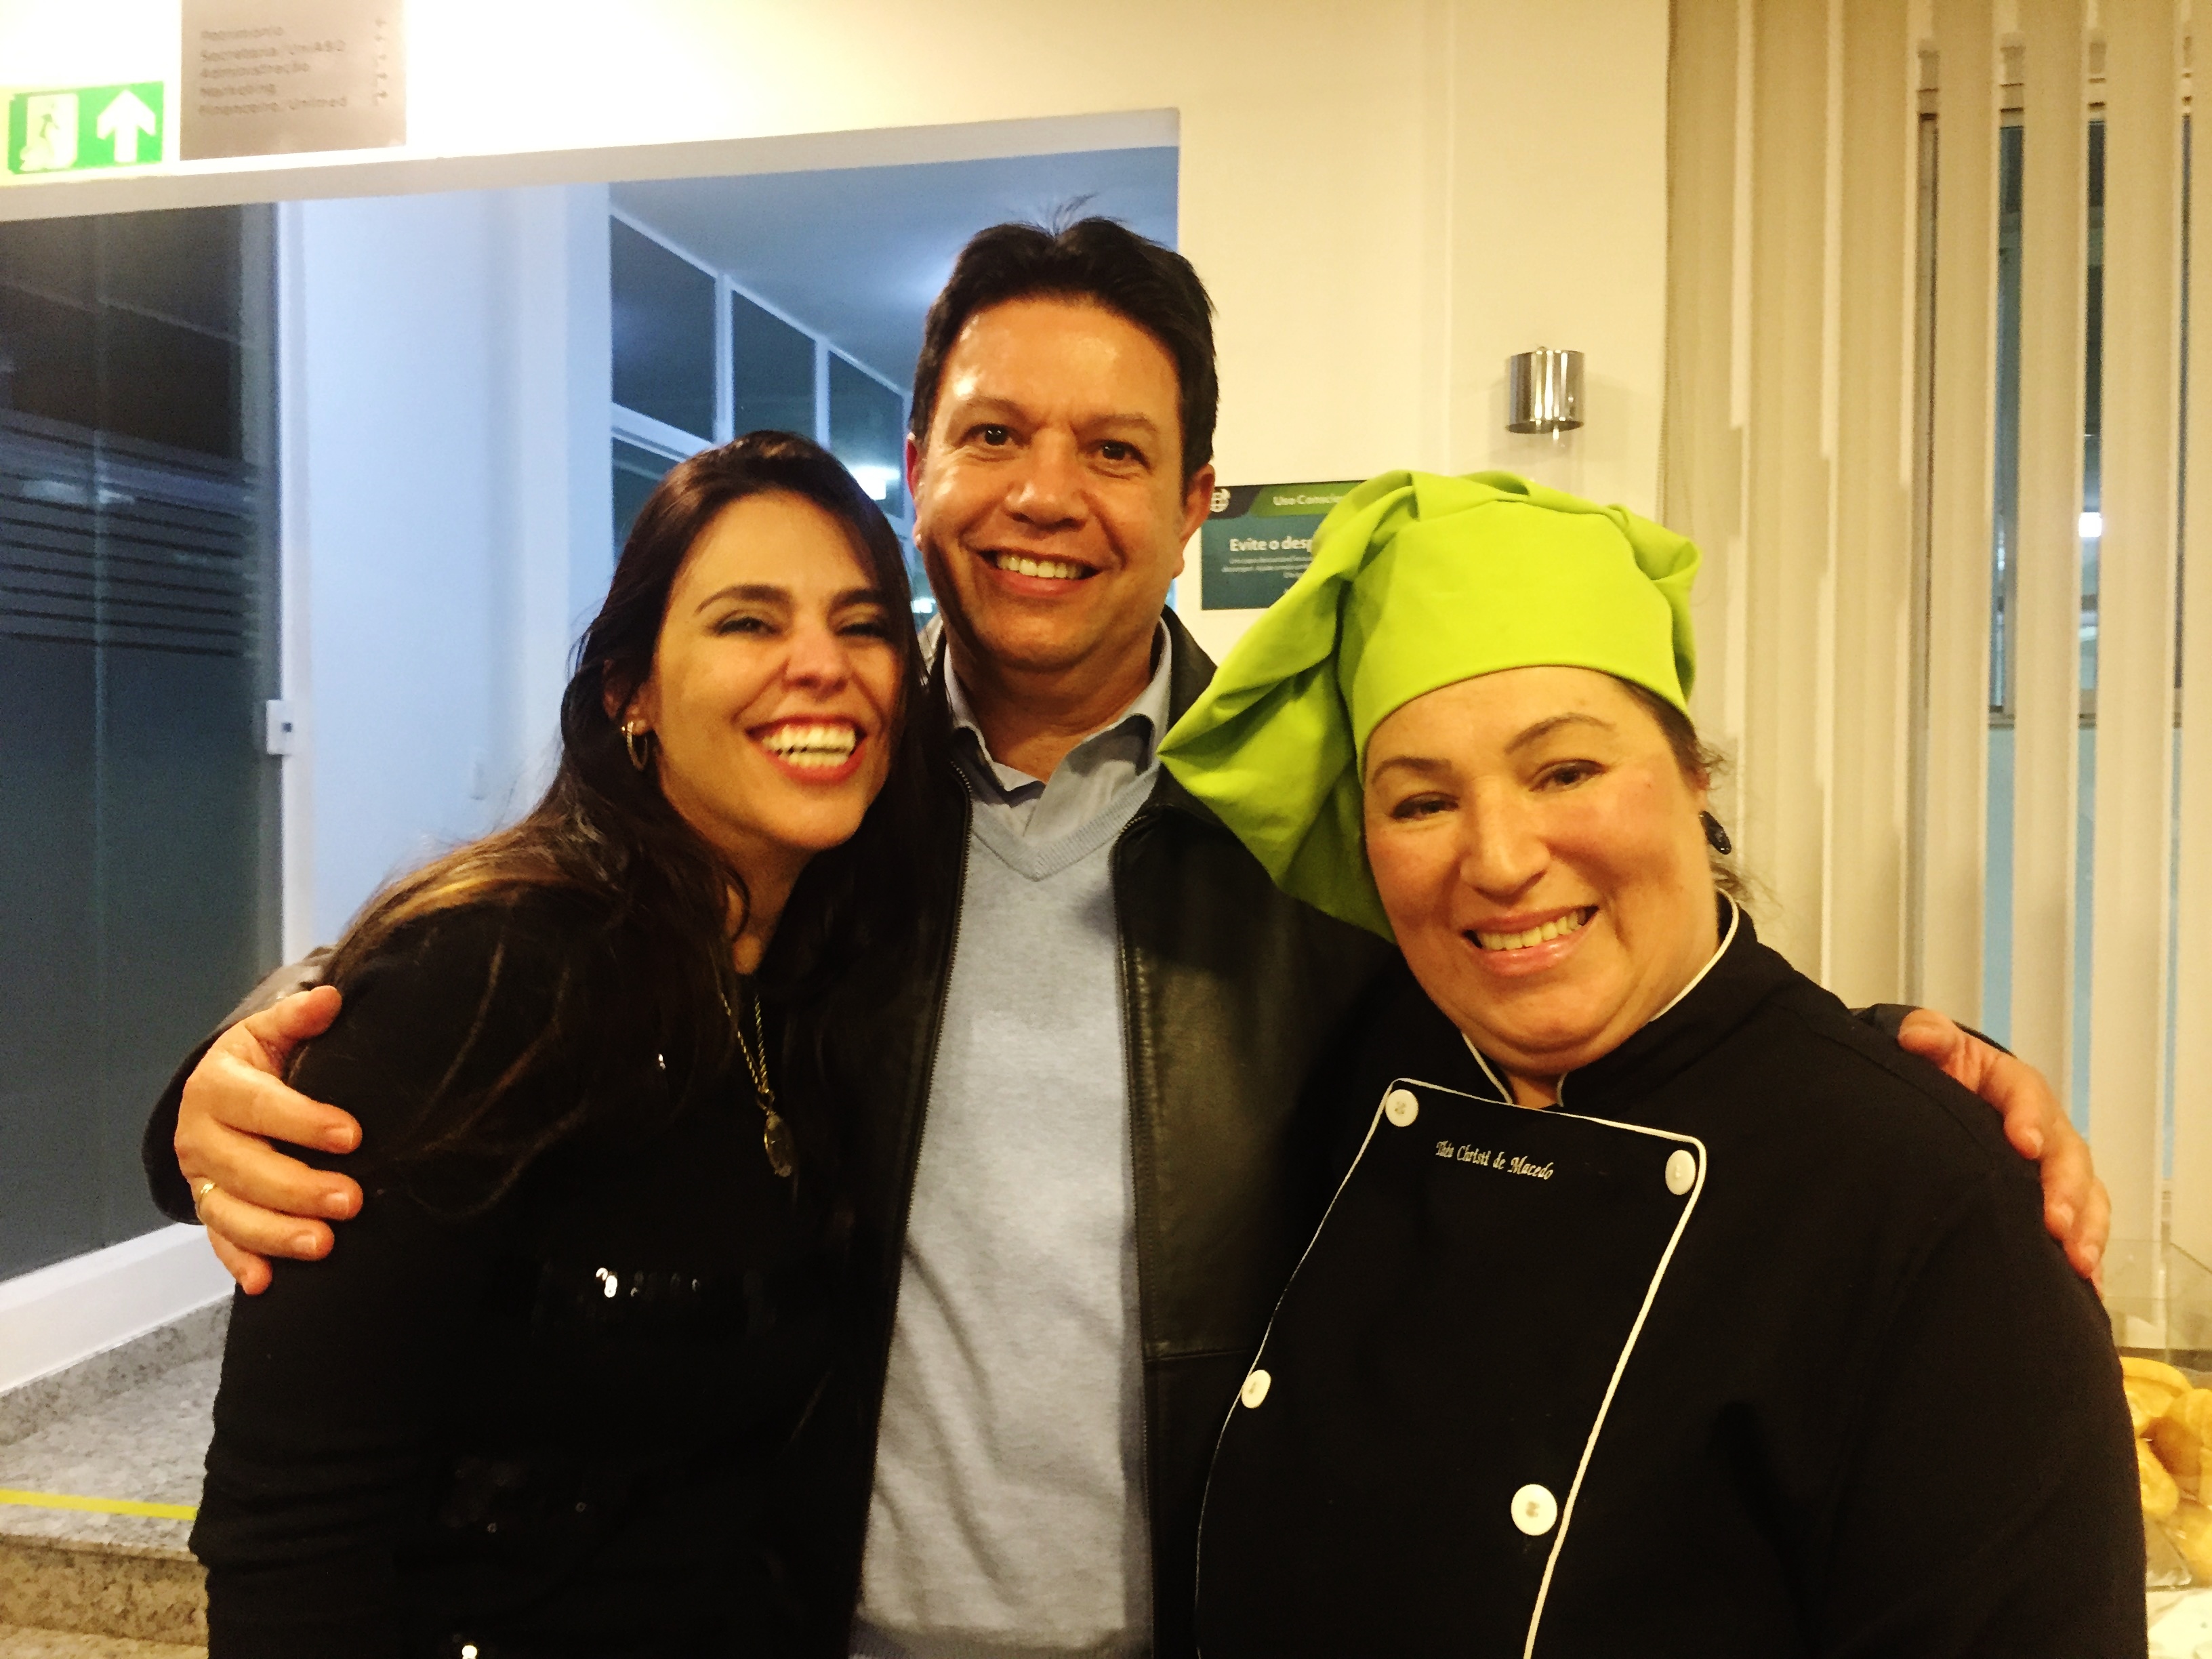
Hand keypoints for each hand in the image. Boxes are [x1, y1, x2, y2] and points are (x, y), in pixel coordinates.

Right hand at [176, 986, 362, 1294]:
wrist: (220, 1092)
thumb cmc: (260, 1062)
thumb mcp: (271, 1033)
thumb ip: (297, 1019)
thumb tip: (330, 998)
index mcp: (218, 1087)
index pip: (260, 1106)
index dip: (303, 1121)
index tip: (352, 1136)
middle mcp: (201, 1136)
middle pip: (247, 1169)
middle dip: (299, 1189)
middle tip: (351, 1201)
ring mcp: (201, 1178)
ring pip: (232, 1212)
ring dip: (276, 1233)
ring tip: (324, 1245)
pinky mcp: (207, 1208)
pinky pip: (219, 1241)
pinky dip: (239, 1262)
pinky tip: (266, 1283)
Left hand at [1896, 1008, 2108, 1287]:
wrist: (1935, 1101)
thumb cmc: (1937, 1076)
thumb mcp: (1929, 1049)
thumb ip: (1926, 1038)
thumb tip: (1919, 1037)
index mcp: (2011, 1085)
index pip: (2028, 1095)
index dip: (2031, 1118)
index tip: (2025, 1144)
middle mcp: (2043, 1126)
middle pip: (2067, 1154)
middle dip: (2064, 1188)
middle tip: (2054, 1221)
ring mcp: (2054, 1165)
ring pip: (2084, 1194)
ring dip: (2085, 1227)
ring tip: (2076, 1258)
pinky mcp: (2056, 1199)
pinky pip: (2084, 1226)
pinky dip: (2087, 1252)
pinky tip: (2086, 1283)